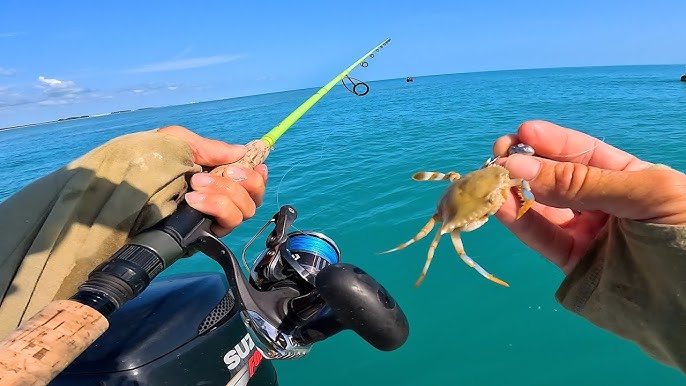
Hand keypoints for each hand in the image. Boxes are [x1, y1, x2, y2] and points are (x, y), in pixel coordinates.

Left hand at [158, 125, 267, 235]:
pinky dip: (216, 208)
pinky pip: (227, 224)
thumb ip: (213, 147)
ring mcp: (211, 218)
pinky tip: (193, 200)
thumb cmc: (147, 160)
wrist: (123, 186)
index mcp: (215, 175)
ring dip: (225, 194)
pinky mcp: (203, 234)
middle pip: (253, 197)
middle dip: (242, 182)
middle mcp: (218, 198)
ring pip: (244, 211)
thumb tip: (241, 151)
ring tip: (195, 186)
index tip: (258, 167)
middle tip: (217, 172)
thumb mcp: (181, 141)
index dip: (258, 175)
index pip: (250, 181)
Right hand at [492, 120, 685, 272]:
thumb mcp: (645, 195)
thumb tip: (521, 167)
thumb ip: (583, 183)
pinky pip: (542, 239)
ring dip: (514, 192)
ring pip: (543, 208)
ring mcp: (588, 234)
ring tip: (491, 179)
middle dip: (526, 163)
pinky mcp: (575, 264)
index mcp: (629, 178)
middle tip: (500, 153)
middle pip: (557, 178)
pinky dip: (519, 223)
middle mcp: (604, 204)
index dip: (552, 142)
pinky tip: (500, 206)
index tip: (523, 132)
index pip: (584, 153)